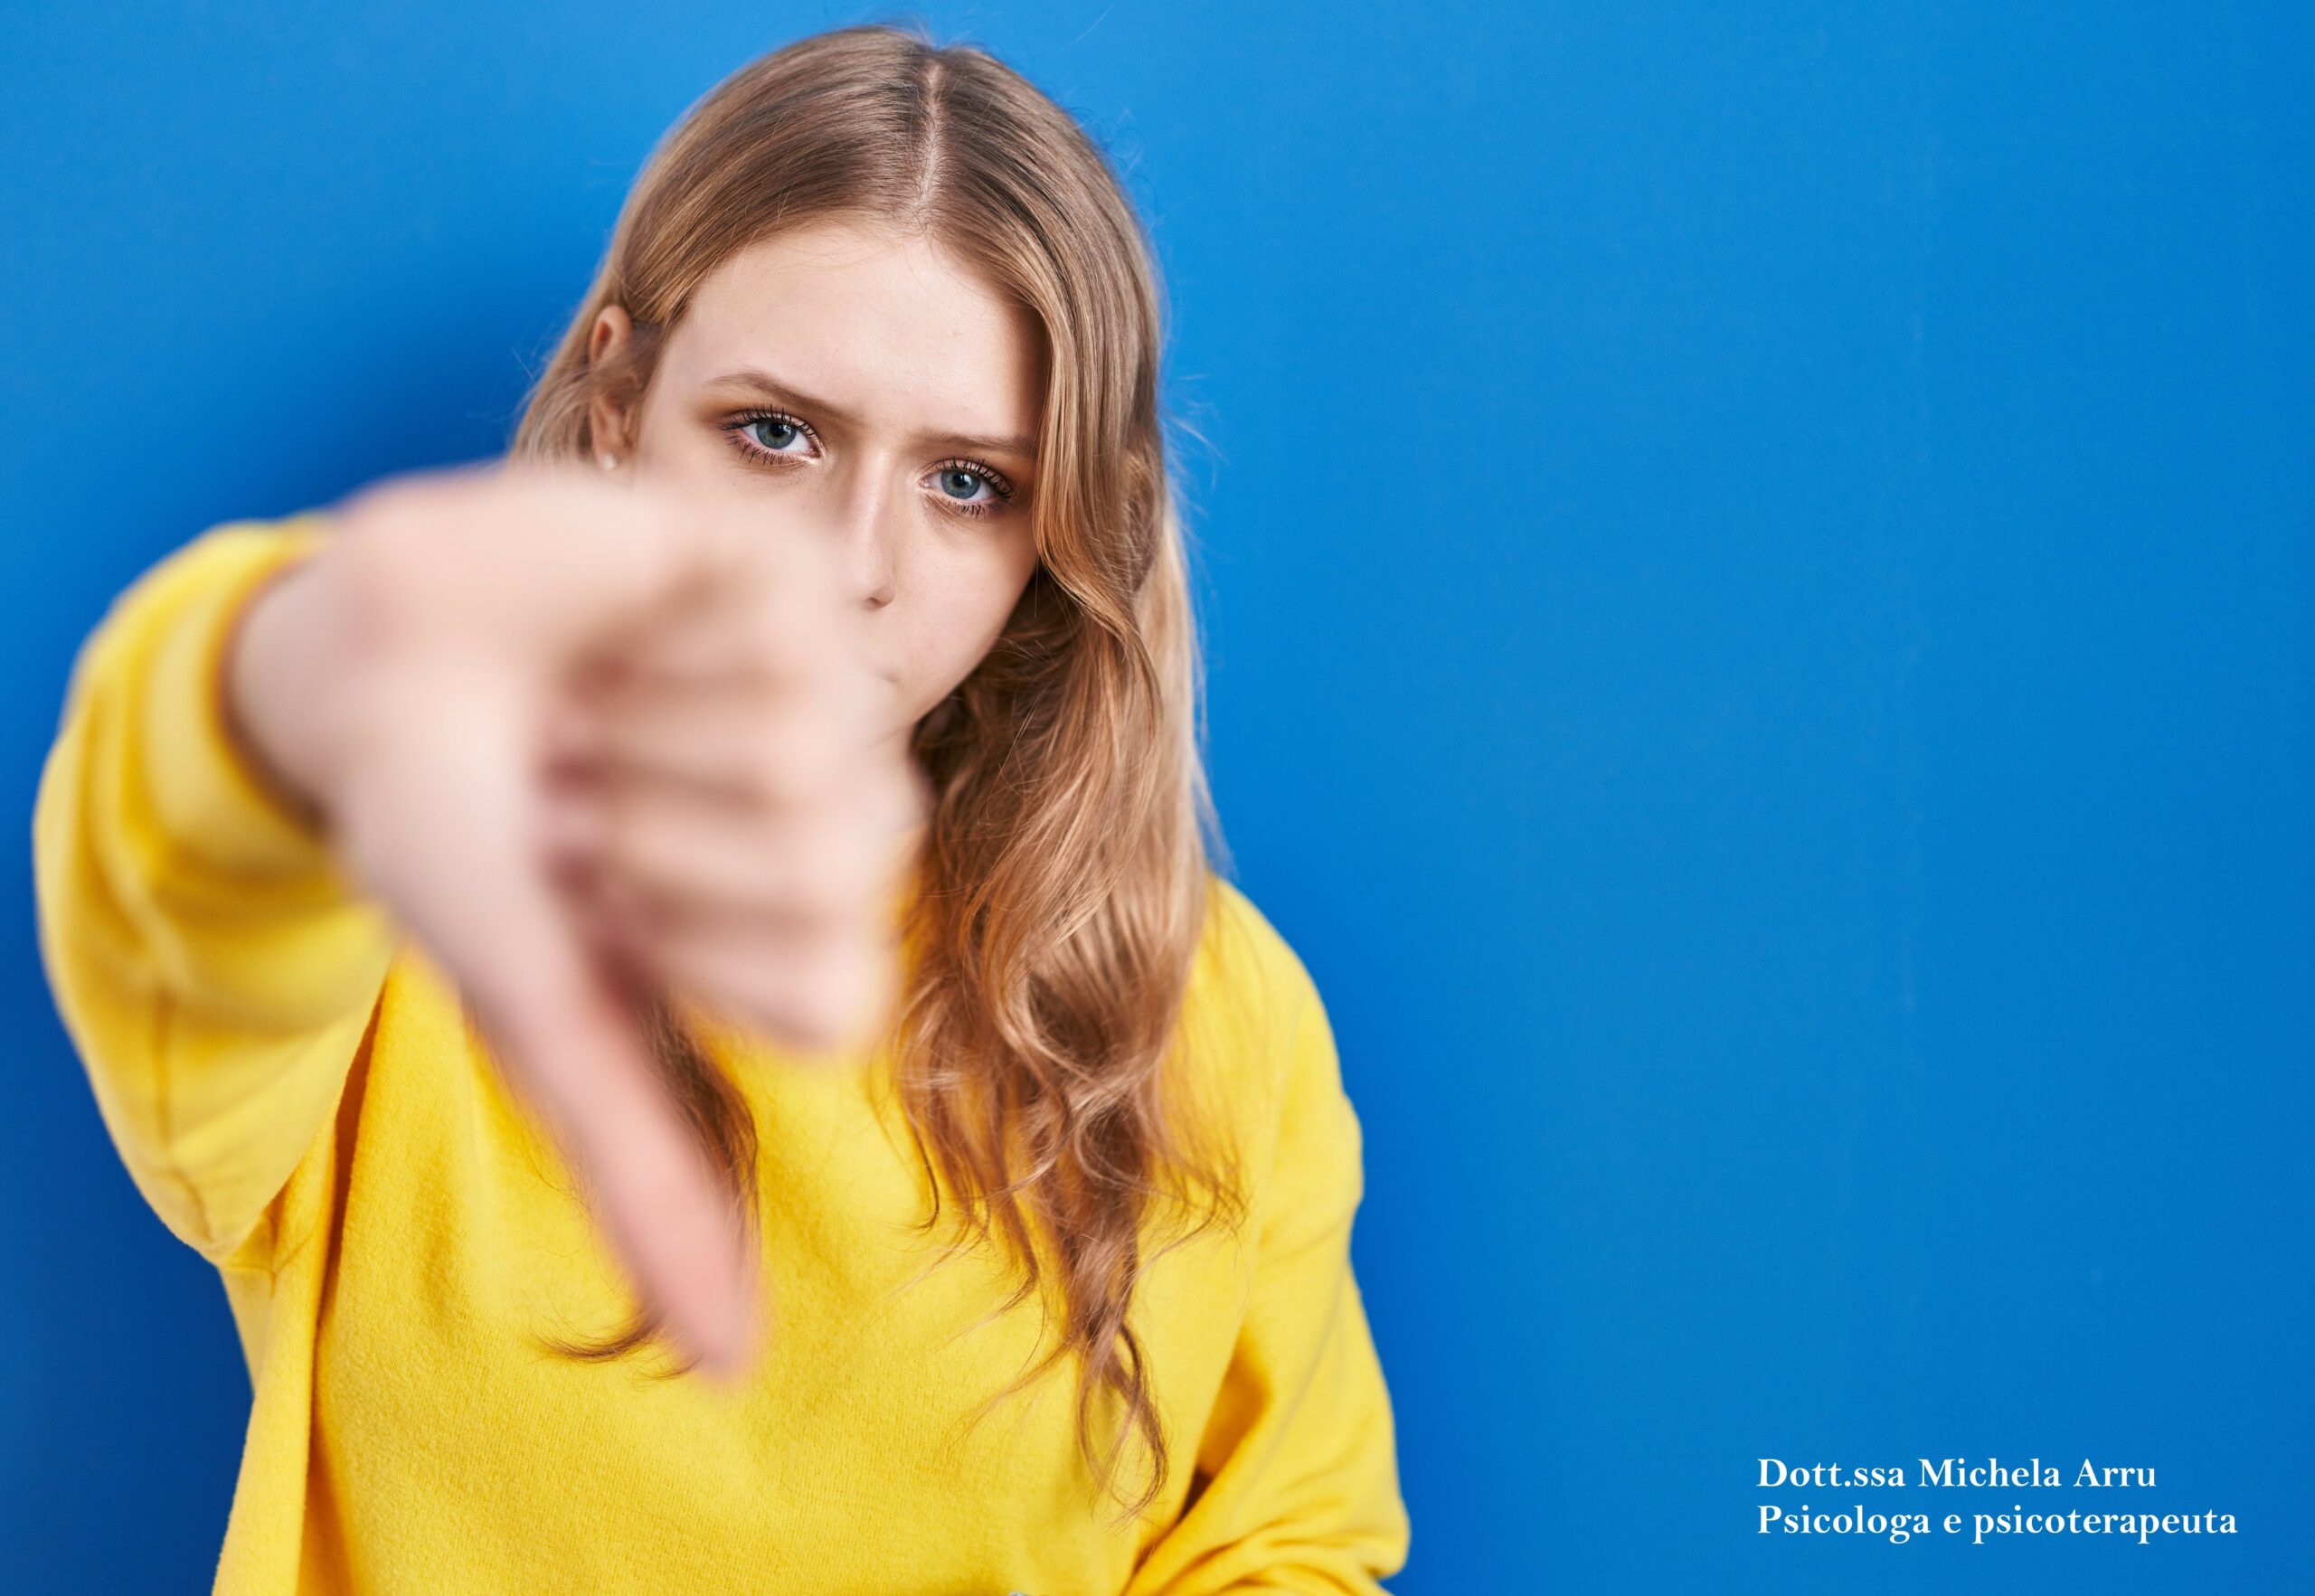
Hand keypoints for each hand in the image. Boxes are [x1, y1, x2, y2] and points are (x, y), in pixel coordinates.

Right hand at [225, 457, 902, 1378]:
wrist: (365, 669)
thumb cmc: (463, 842)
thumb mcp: (545, 1013)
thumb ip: (647, 1175)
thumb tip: (730, 1363)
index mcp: (795, 934)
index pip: (834, 1005)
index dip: (688, 958)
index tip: (597, 914)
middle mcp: (836, 824)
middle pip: (838, 879)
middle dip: (654, 848)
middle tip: (584, 806)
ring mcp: (829, 697)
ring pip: (817, 761)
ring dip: (645, 747)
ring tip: (593, 716)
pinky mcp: (795, 580)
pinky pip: (790, 642)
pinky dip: (658, 649)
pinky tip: (623, 630)